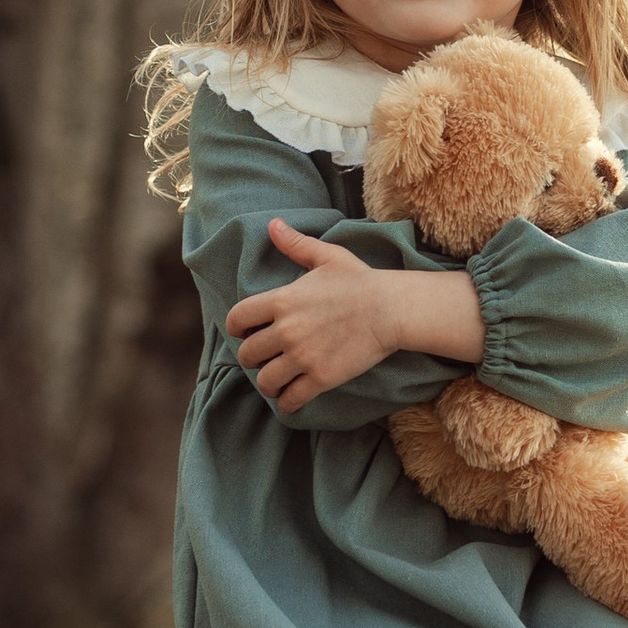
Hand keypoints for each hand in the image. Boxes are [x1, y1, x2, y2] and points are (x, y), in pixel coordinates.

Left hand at [225, 224, 400, 411]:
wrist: (391, 309)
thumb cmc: (360, 281)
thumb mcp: (327, 256)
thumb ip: (295, 244)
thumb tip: (273, 225)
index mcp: (282, 300)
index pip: (236, 319)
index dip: (236, 328)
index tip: (245, 333)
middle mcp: (286, 331)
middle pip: (247, 355)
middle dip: (251, 358)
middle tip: (263, 358)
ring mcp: (303, 357)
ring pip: (265, 381)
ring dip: (267, 383)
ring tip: (276, 380)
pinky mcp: (321, 378)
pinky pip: (291, 399)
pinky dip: (287, 402)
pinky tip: (290, 398)